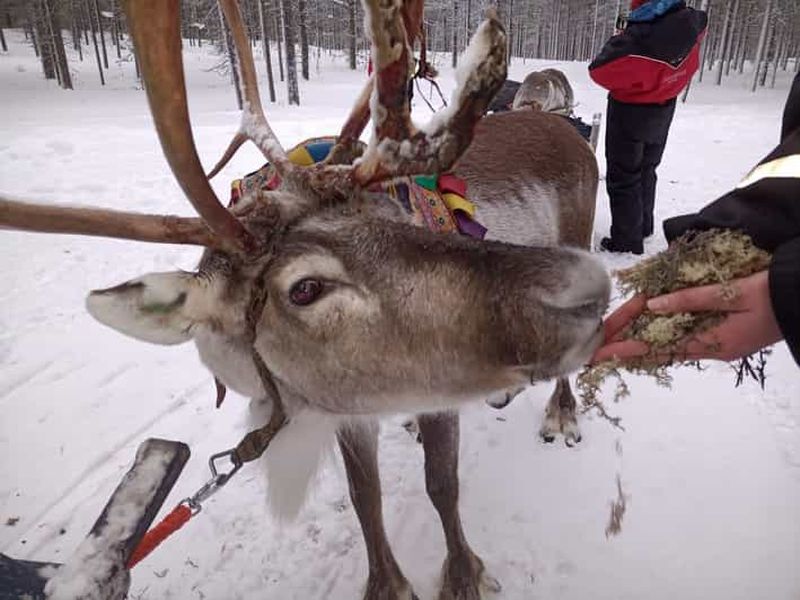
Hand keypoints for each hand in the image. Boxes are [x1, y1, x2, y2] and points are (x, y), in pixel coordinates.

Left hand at [591, 271, 782, 363]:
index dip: (625, 348)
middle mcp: (710, 348)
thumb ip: (690, 299)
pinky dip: (662, 336)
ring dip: (641, 342)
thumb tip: (652, 305)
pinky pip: (685, 339)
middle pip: (658, 347)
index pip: (656, 347)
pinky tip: (648, 334)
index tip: (598, 354)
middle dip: (626, 345)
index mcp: (711, 342)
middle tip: (596, 349)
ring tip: (612, 342)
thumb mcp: (730, 293)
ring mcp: (718, 344)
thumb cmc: (771, 293)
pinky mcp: (725, 336)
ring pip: (669, 344)